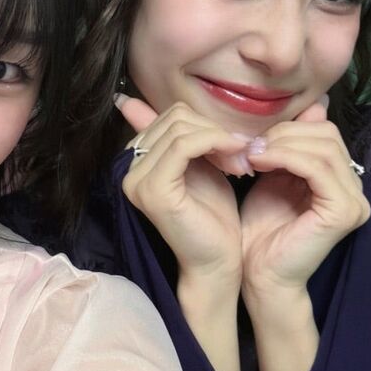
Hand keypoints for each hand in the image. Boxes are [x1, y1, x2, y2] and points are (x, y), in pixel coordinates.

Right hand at [115, 95, 252, 293]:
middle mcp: (128, 169)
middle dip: (215, 131)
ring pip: (181, 128)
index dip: (208, 126)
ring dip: (219, 139)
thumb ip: (188, 138)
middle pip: (175, 118)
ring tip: (239, 162)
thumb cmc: (213, 218)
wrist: (217, 262)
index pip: (170, 117)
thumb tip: (180, 108)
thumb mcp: (200, 166)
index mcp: (136, 161)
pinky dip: (215, 143)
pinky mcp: (154, 190)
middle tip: (241, 155)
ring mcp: (137, 180)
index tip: (234, 147)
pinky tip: (234, 160)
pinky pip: (183, 146)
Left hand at [240, 102, 370, 303]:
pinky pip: (317, 167)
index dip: (289, 128)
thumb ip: (292, 145)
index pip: (325, 133)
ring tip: (252, 153)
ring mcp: (355, 202)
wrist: (258, 274)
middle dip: (285, 134)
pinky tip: (260, 161)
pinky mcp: (344, 212)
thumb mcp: (276, 175)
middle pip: (328, 136)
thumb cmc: (262, 228)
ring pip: (323, 148)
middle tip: (251, 145)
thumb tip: (315, 104)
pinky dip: (286, 157)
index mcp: (342, 181)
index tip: (255, 138)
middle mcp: (356, 190)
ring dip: (282, 144)